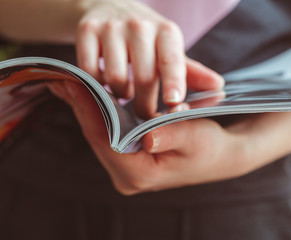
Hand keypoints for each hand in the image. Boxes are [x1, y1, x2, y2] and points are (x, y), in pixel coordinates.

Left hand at [48, 80, 290, 194]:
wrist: (220, 157)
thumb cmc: (210, 148)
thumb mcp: (196, 138)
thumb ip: (171, 136)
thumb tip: (147, 137)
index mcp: (141, 175)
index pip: (107, 140)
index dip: (88, 110)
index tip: (73, 83)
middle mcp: (128, 177)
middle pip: (96, 138)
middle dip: (81, 107)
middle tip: (63, 78)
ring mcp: (126, 170)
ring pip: (98, 136)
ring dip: (86, 109)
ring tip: (70, 83)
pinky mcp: (129, 161)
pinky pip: (107, 135)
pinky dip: (98, 114)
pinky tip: (89, 97)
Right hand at [76, 0, 222, 117]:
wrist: (110, 5)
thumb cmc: (147, 37)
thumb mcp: (170, 49)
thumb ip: (191, 71)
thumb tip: (218, 86)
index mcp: (166, 32)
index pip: (172, 61)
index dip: (173, 84)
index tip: (173, 105)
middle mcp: (140, 26)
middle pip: (143, 78)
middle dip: (145, 105)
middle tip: (145, 115)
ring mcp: (111, 27)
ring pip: (115, 78)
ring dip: (121, 96)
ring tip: (125, 95)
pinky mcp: (86, 30)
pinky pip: (89, 71)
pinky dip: (98, 85)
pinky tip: (105, 84)